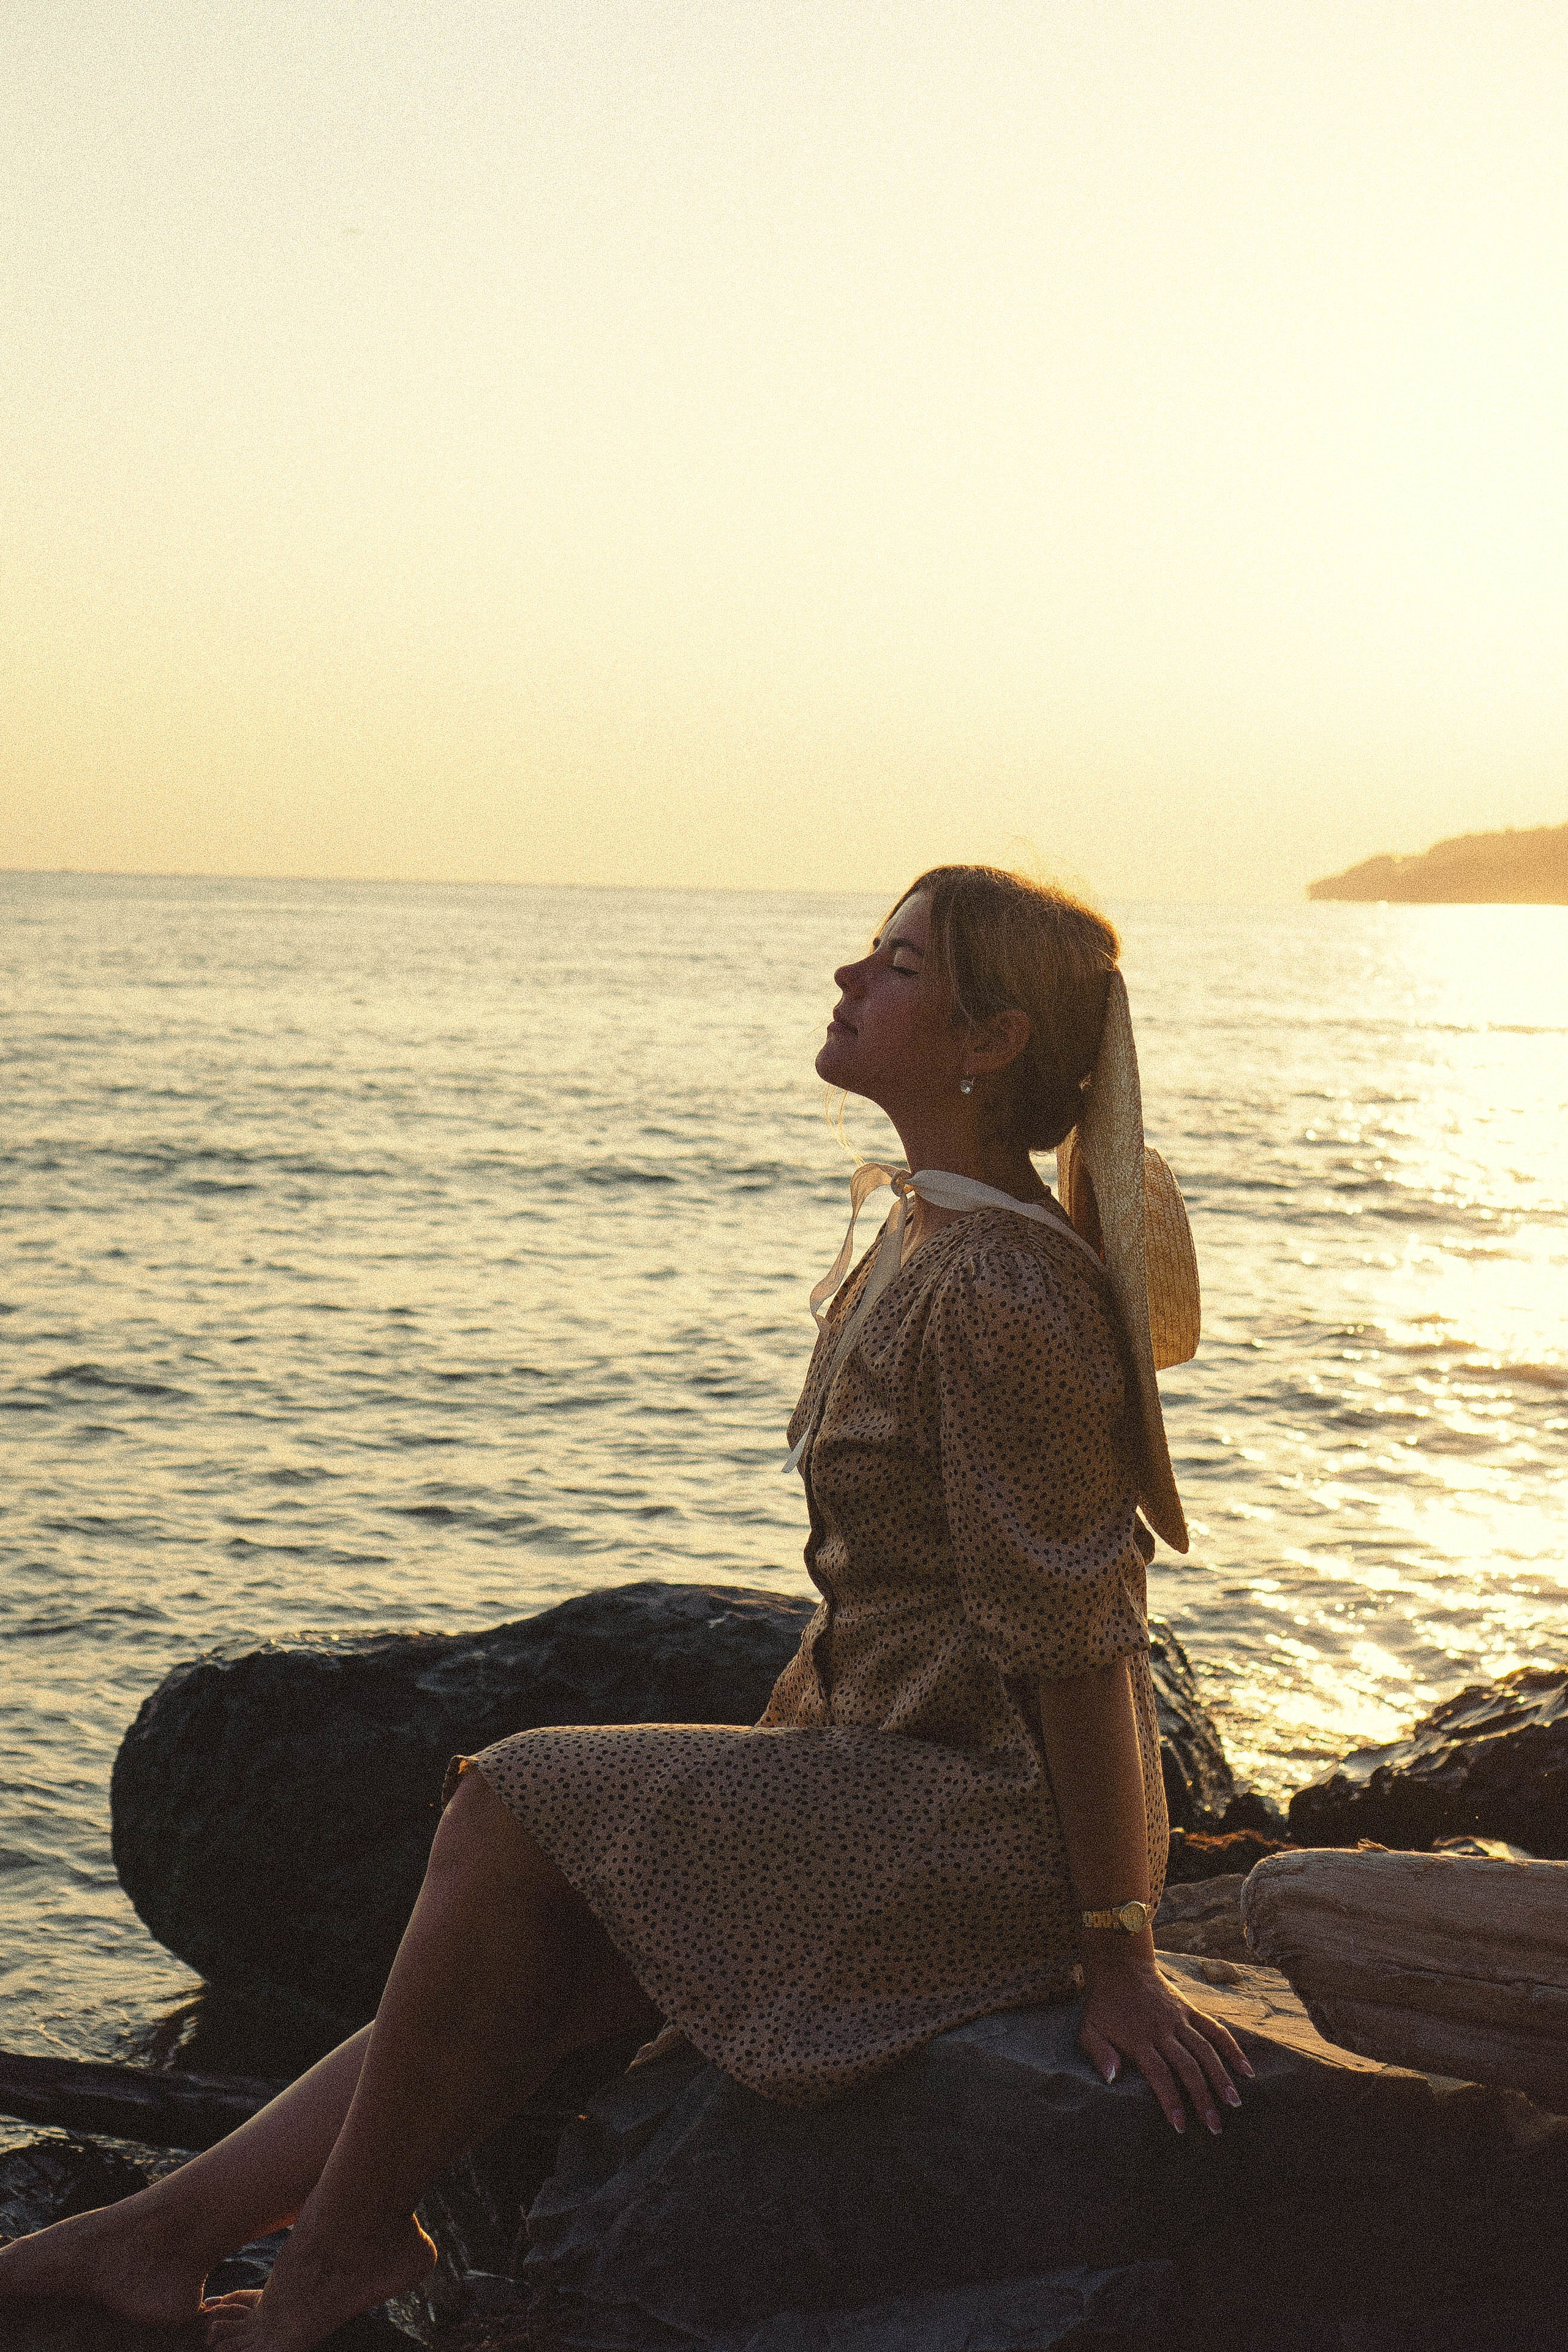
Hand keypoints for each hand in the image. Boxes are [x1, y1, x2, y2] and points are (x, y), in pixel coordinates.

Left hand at [1078, 1952, 1253, 2133]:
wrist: (1119, 1964)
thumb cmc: (1103, 2004)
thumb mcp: (1088, 2028)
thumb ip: (1099, 2053)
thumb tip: (1112, 2078)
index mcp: (1138, 2039)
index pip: (1159, 2074)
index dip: (1171, 2101)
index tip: (1181, 2126)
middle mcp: (1162, 2030)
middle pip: (1187, 2066)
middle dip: (1202, 2098)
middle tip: (1215, 2127)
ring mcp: (1179, 2019)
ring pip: (1205, 2050)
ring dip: (1221, 2077)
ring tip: (1235, 2103)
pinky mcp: (1189, 2009)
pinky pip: (1214, 2029)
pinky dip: (1232, 2048)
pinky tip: (1246, 2069)